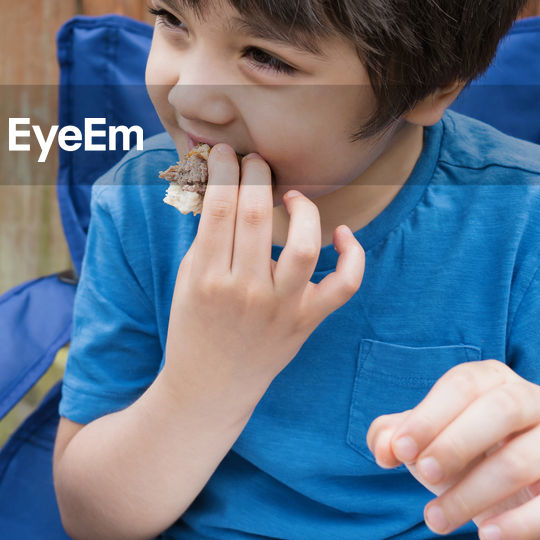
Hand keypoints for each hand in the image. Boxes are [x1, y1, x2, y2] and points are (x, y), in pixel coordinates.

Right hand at [160, 144, 364, 409]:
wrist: (210, 386)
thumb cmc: (195, 325)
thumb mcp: (186, 279)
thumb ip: (206, 237)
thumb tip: (223, 184)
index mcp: (207, 276)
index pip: (219, 206)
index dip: (224, 169)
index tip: (226, 153)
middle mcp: (245, 290)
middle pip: (257, 214)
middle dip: (257, 174)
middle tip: (256, 160)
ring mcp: (280, 307)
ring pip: (305, 245)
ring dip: (303, 207)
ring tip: (292, 194)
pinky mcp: (307, 321)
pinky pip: (343, 285)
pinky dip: (352, 255)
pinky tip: (341, 233)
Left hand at [366, 360, 539, 539]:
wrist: (513, 502)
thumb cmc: (461, 457)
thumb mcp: (424, 443)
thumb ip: (394, 437)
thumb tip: (384, 447)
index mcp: (492, 379)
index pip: (463, 384)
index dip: (430, 416)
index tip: (401, 450)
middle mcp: (533, 401)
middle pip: (501, 411)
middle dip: (456, 444)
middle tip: (424, 475)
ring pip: (522, 463)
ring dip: (473, 495)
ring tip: (437, 519)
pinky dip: (522, 524)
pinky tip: (487, 537)